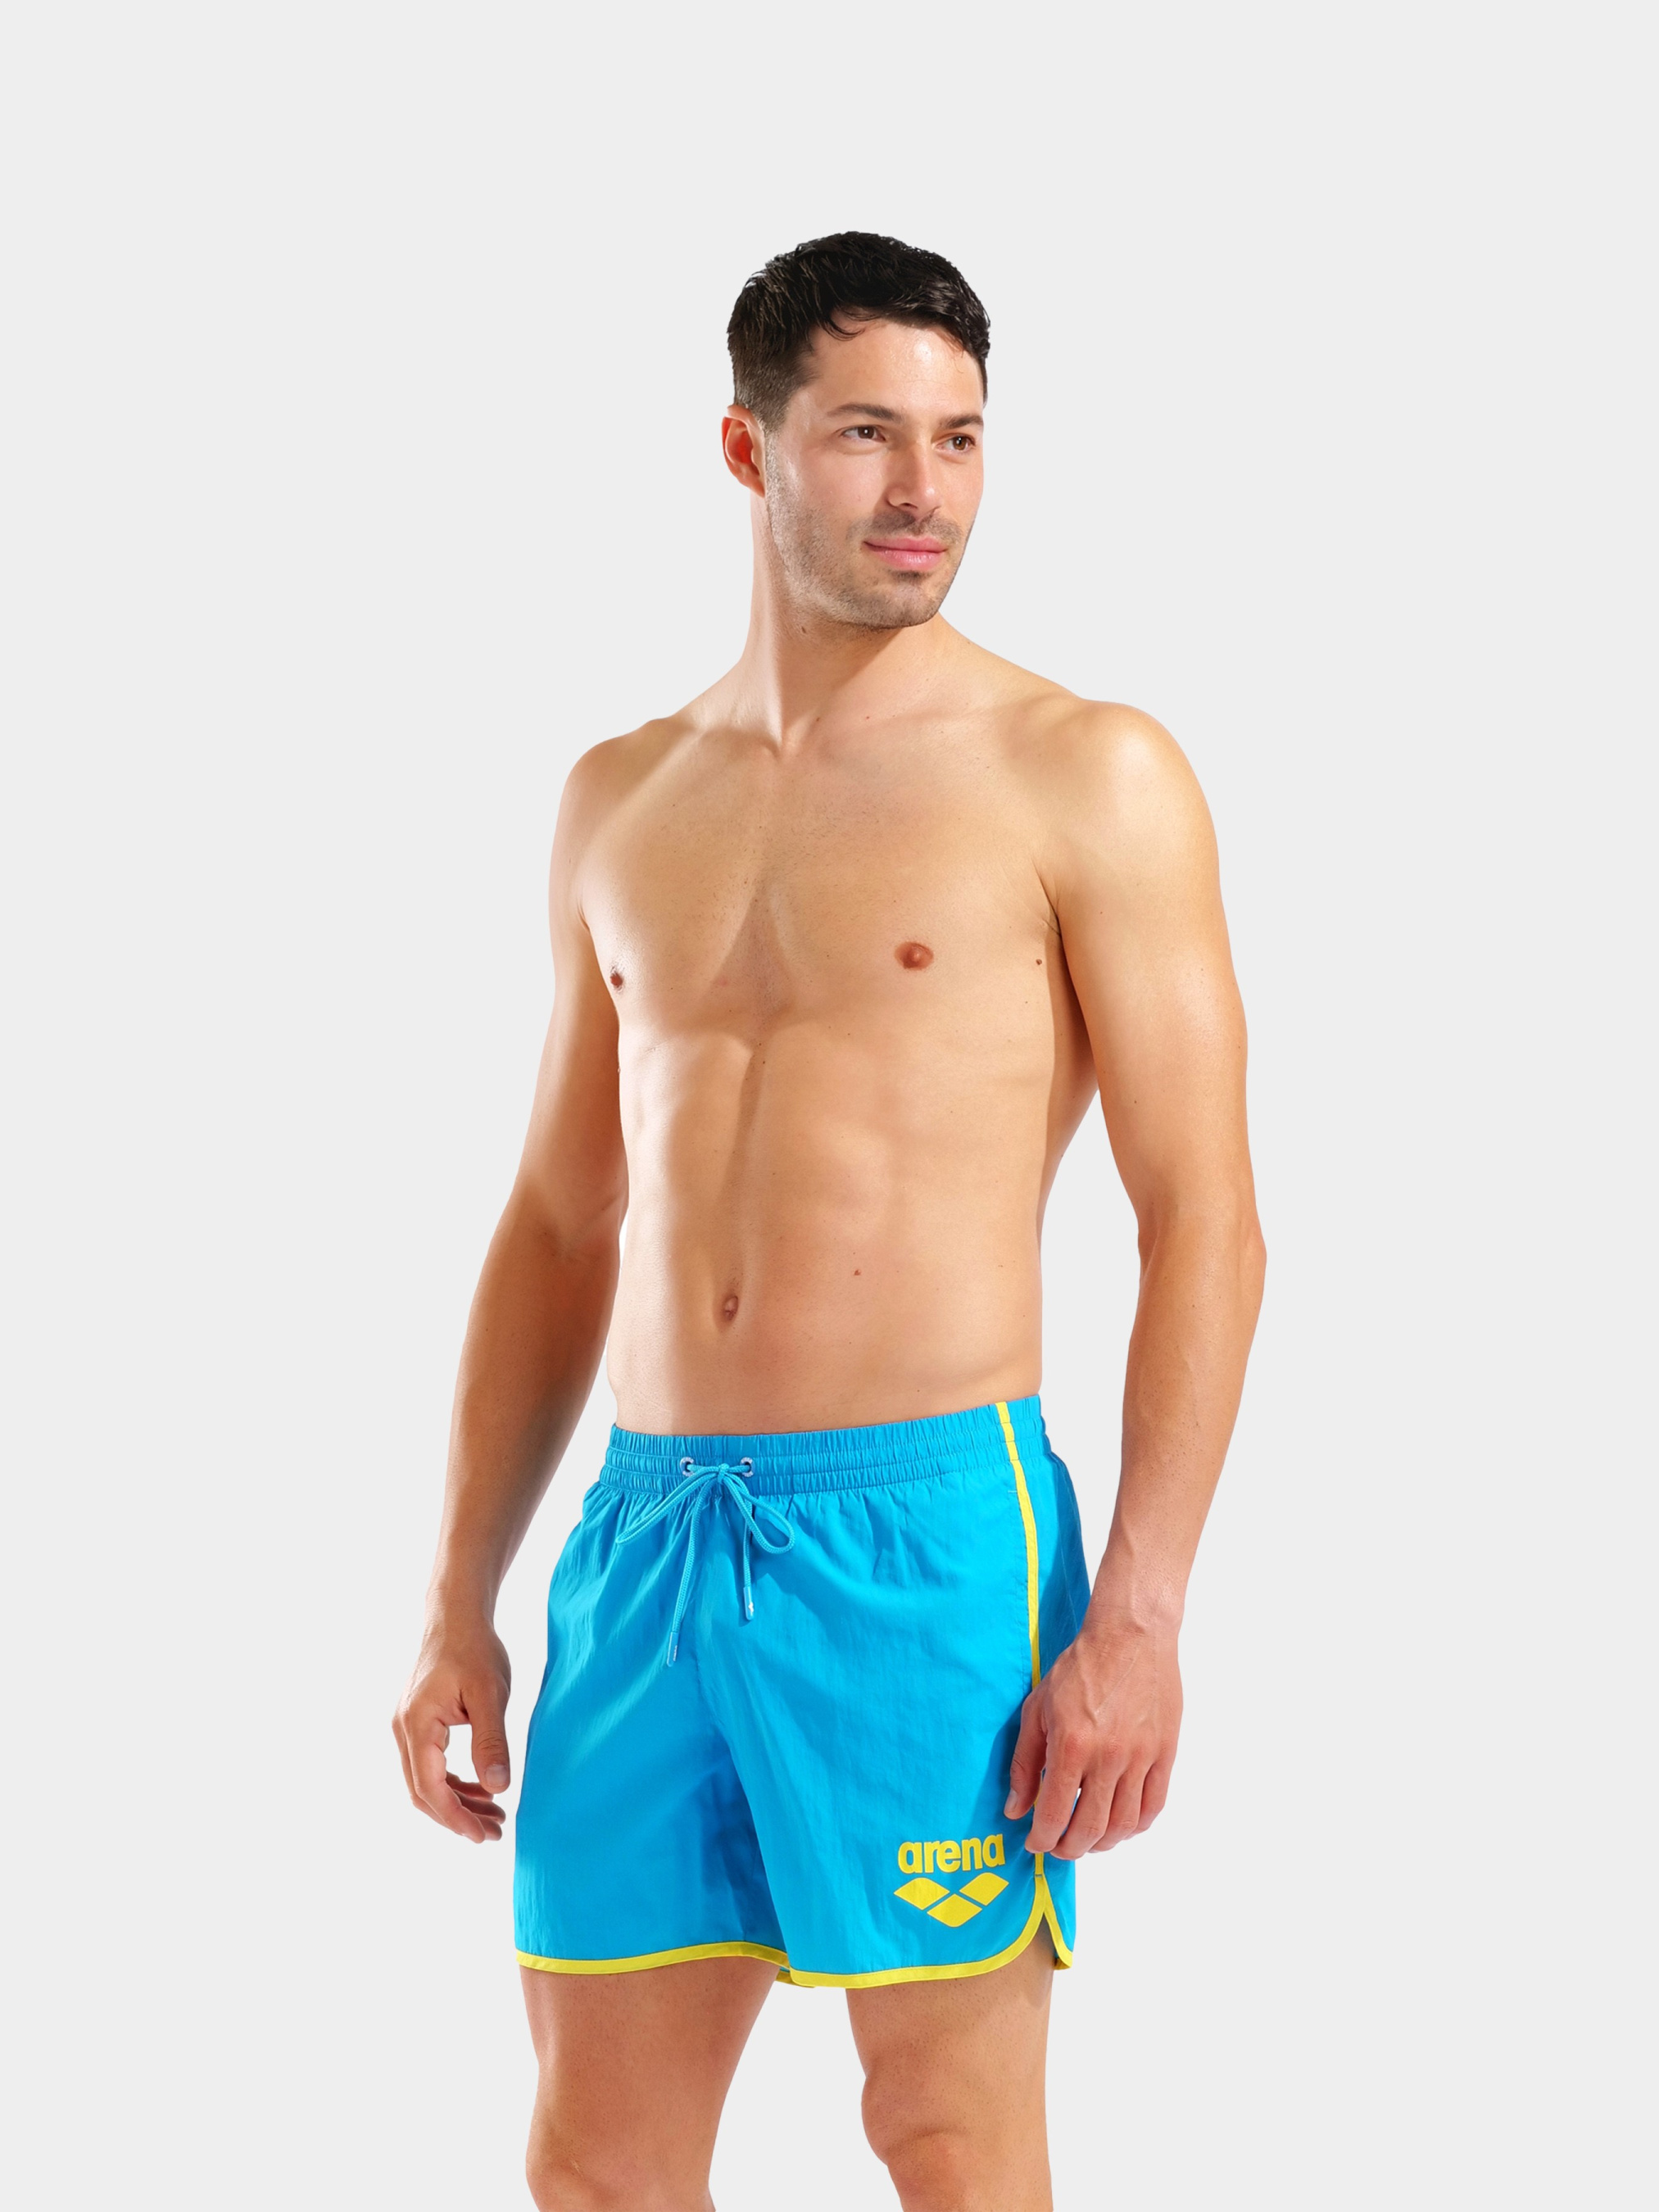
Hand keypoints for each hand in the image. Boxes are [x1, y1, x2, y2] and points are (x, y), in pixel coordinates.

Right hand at [393, 1614, 512, 1842]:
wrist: (455, 1616)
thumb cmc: (474, 1649)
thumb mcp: (489, 1694)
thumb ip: (491, 1741)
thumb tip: (498, 1788)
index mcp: (417, 1725)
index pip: (430, 1788)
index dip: (456, 1817)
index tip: (484, 1836)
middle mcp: (403, 1730)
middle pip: (423, 1792)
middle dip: (458, 1817)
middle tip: (496, 1832)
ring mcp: (407, 1727)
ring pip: (426, 1781)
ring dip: (457, 1802)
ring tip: (495, 1815)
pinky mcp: (417, 1723)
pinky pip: (429, 1765)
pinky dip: (453, 1782)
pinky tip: (482, 1788)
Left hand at [1004, 1611, 1181, 1858]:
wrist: (1130, 1636)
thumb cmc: (1080, 1667)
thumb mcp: (1038, 1709)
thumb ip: (1024, 1763)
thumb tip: (1015, 1809)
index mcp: (1072, 1745)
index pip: (1055, 1813)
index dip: (1042, 1839)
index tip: (1034, 1844)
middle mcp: (1108, 1757)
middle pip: (1091, 1828)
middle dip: (1069, 1848)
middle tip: (1058, 1847)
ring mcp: (1141, 1757)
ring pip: (1124, 1825)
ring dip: (1102, 1843)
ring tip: (1087, 1840)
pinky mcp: (1165, 1754)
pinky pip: (1153, 1806)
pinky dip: (1135, 1826)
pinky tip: (1120, 1825)